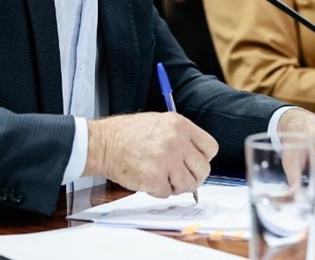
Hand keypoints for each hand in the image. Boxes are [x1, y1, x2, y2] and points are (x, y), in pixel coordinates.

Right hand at [84, 112, 217, 197]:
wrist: (103, 143)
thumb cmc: (127, 133)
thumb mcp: (160, 122)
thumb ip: (181, 137)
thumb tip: (197, 156)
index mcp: (180, 125)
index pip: (210, 148)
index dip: (203, 158)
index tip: (194, 163)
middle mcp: (177, 142)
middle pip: (203, 169)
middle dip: (193, 177)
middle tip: (181, 177)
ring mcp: (167, 161)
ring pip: (188, 185)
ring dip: (176, 186)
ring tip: (162, 178)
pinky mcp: (155, 178)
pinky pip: (167, 193)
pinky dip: (159, 191)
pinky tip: (149, 180)